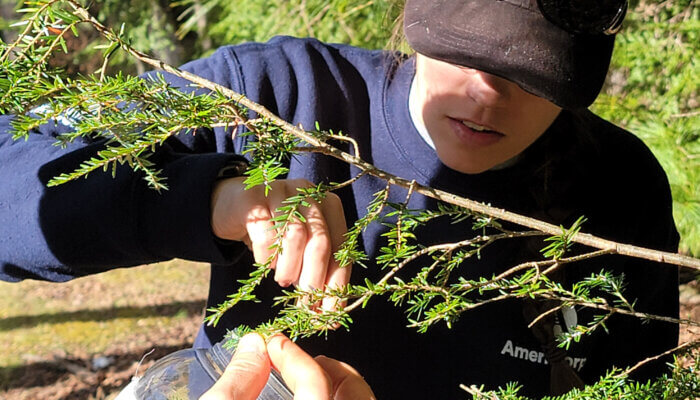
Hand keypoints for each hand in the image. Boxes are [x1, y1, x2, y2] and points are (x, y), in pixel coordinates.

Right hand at [200, 333, 375, 399]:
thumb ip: (239, 378)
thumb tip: (255, 344)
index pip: (315, 382)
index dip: (291, 355)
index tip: (271, 344)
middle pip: (356, 395)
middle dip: (332, 369)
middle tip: (303, 359)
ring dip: (340, 386)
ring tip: (311, 379)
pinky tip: (312, 398)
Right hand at [211, 177, 349, 309]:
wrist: (232, 207)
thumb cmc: (274, 232)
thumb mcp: (299, 248)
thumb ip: (316, 270)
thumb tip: (328, 311)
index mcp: (329, 206)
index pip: (341, 248)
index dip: (337, 283)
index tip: (329, 314)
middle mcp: (309, 194)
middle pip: (320, 241)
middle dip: (315, 279)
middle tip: (305, 305)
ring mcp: (282, 192)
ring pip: (295, 236)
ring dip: (290, 267)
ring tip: (284, 282)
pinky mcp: (255, 197)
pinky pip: (265, 232)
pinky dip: (267, 256)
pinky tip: (265, 265)